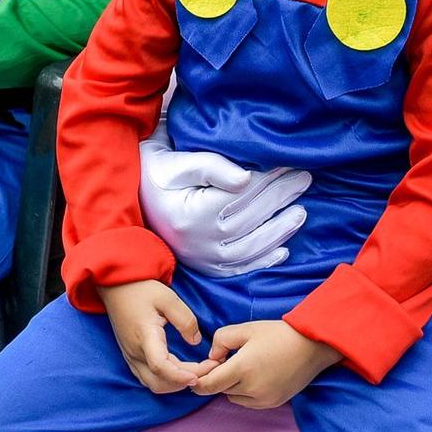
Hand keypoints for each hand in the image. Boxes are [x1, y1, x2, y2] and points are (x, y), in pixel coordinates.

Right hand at [98, 279, 215, 393]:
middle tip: (208, 369)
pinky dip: (166, 380)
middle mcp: (135, 352)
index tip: (198, 377)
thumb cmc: (141, 290)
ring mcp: (131, 357)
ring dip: (175, 384)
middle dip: (184, 382)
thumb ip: (185, 320)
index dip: (180, 376)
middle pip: (159, 382)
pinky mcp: (130, 357)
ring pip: (153, 384)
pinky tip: (180, 371)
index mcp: (145, 336)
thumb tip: (195, 341)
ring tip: (197, 371)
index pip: (160, 366)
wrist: (116, 287)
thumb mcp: (168, 298)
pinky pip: (148, 378)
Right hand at [139, 135, 308, 275]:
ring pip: (250, 247)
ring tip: (301, 213)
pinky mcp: (204, 266)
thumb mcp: (177, 162)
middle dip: (280, 198)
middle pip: (250, 219)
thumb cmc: (156, 173)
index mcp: (192, 214)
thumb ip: (211, 167)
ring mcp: (201, 257)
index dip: (268, 180)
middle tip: (305, 180)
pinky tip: (283, 250)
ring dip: (279, 230)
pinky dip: (262, 260)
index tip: (290, 165)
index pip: (241, 196)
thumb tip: (246, 178)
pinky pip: (238, 268)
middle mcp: (198, 241)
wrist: (127, 198)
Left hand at [192, 320, 340, 408]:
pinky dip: (245, 392)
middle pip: (220, 390)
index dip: (198, 381)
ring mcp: (263, 399)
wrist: (313, 347)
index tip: (197, 373)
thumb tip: (212, 357)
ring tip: (244, 366)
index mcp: (242, 368)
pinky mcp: (273, 403)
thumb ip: (221, 340)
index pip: (209, 385)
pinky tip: (256, 375)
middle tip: (225, 360)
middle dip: (217, 377)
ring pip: (234, 397)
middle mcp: (252, 389)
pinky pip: (248, 402)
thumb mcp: (246, 329)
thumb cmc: (279, 334)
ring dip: (231, 385)